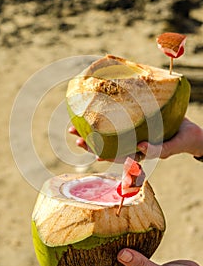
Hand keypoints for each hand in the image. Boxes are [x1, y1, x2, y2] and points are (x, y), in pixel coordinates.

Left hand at [69, 118, 202, 160]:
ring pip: (109, 133)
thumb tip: (139, 148)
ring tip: (76, 126)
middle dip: (90, 142)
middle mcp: (132, 143)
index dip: (104, 154)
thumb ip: (157, 149)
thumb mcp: (171, 146)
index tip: (91, 152)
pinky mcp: (136, 121)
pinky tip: (95, 109)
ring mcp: (133, 132)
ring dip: (92, 130)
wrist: (190, 132)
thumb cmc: (182, 140)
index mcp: (138, 153)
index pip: (118, 155)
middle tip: (75, 136)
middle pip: (108, 145)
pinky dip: (106, 117)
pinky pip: (118, 120)